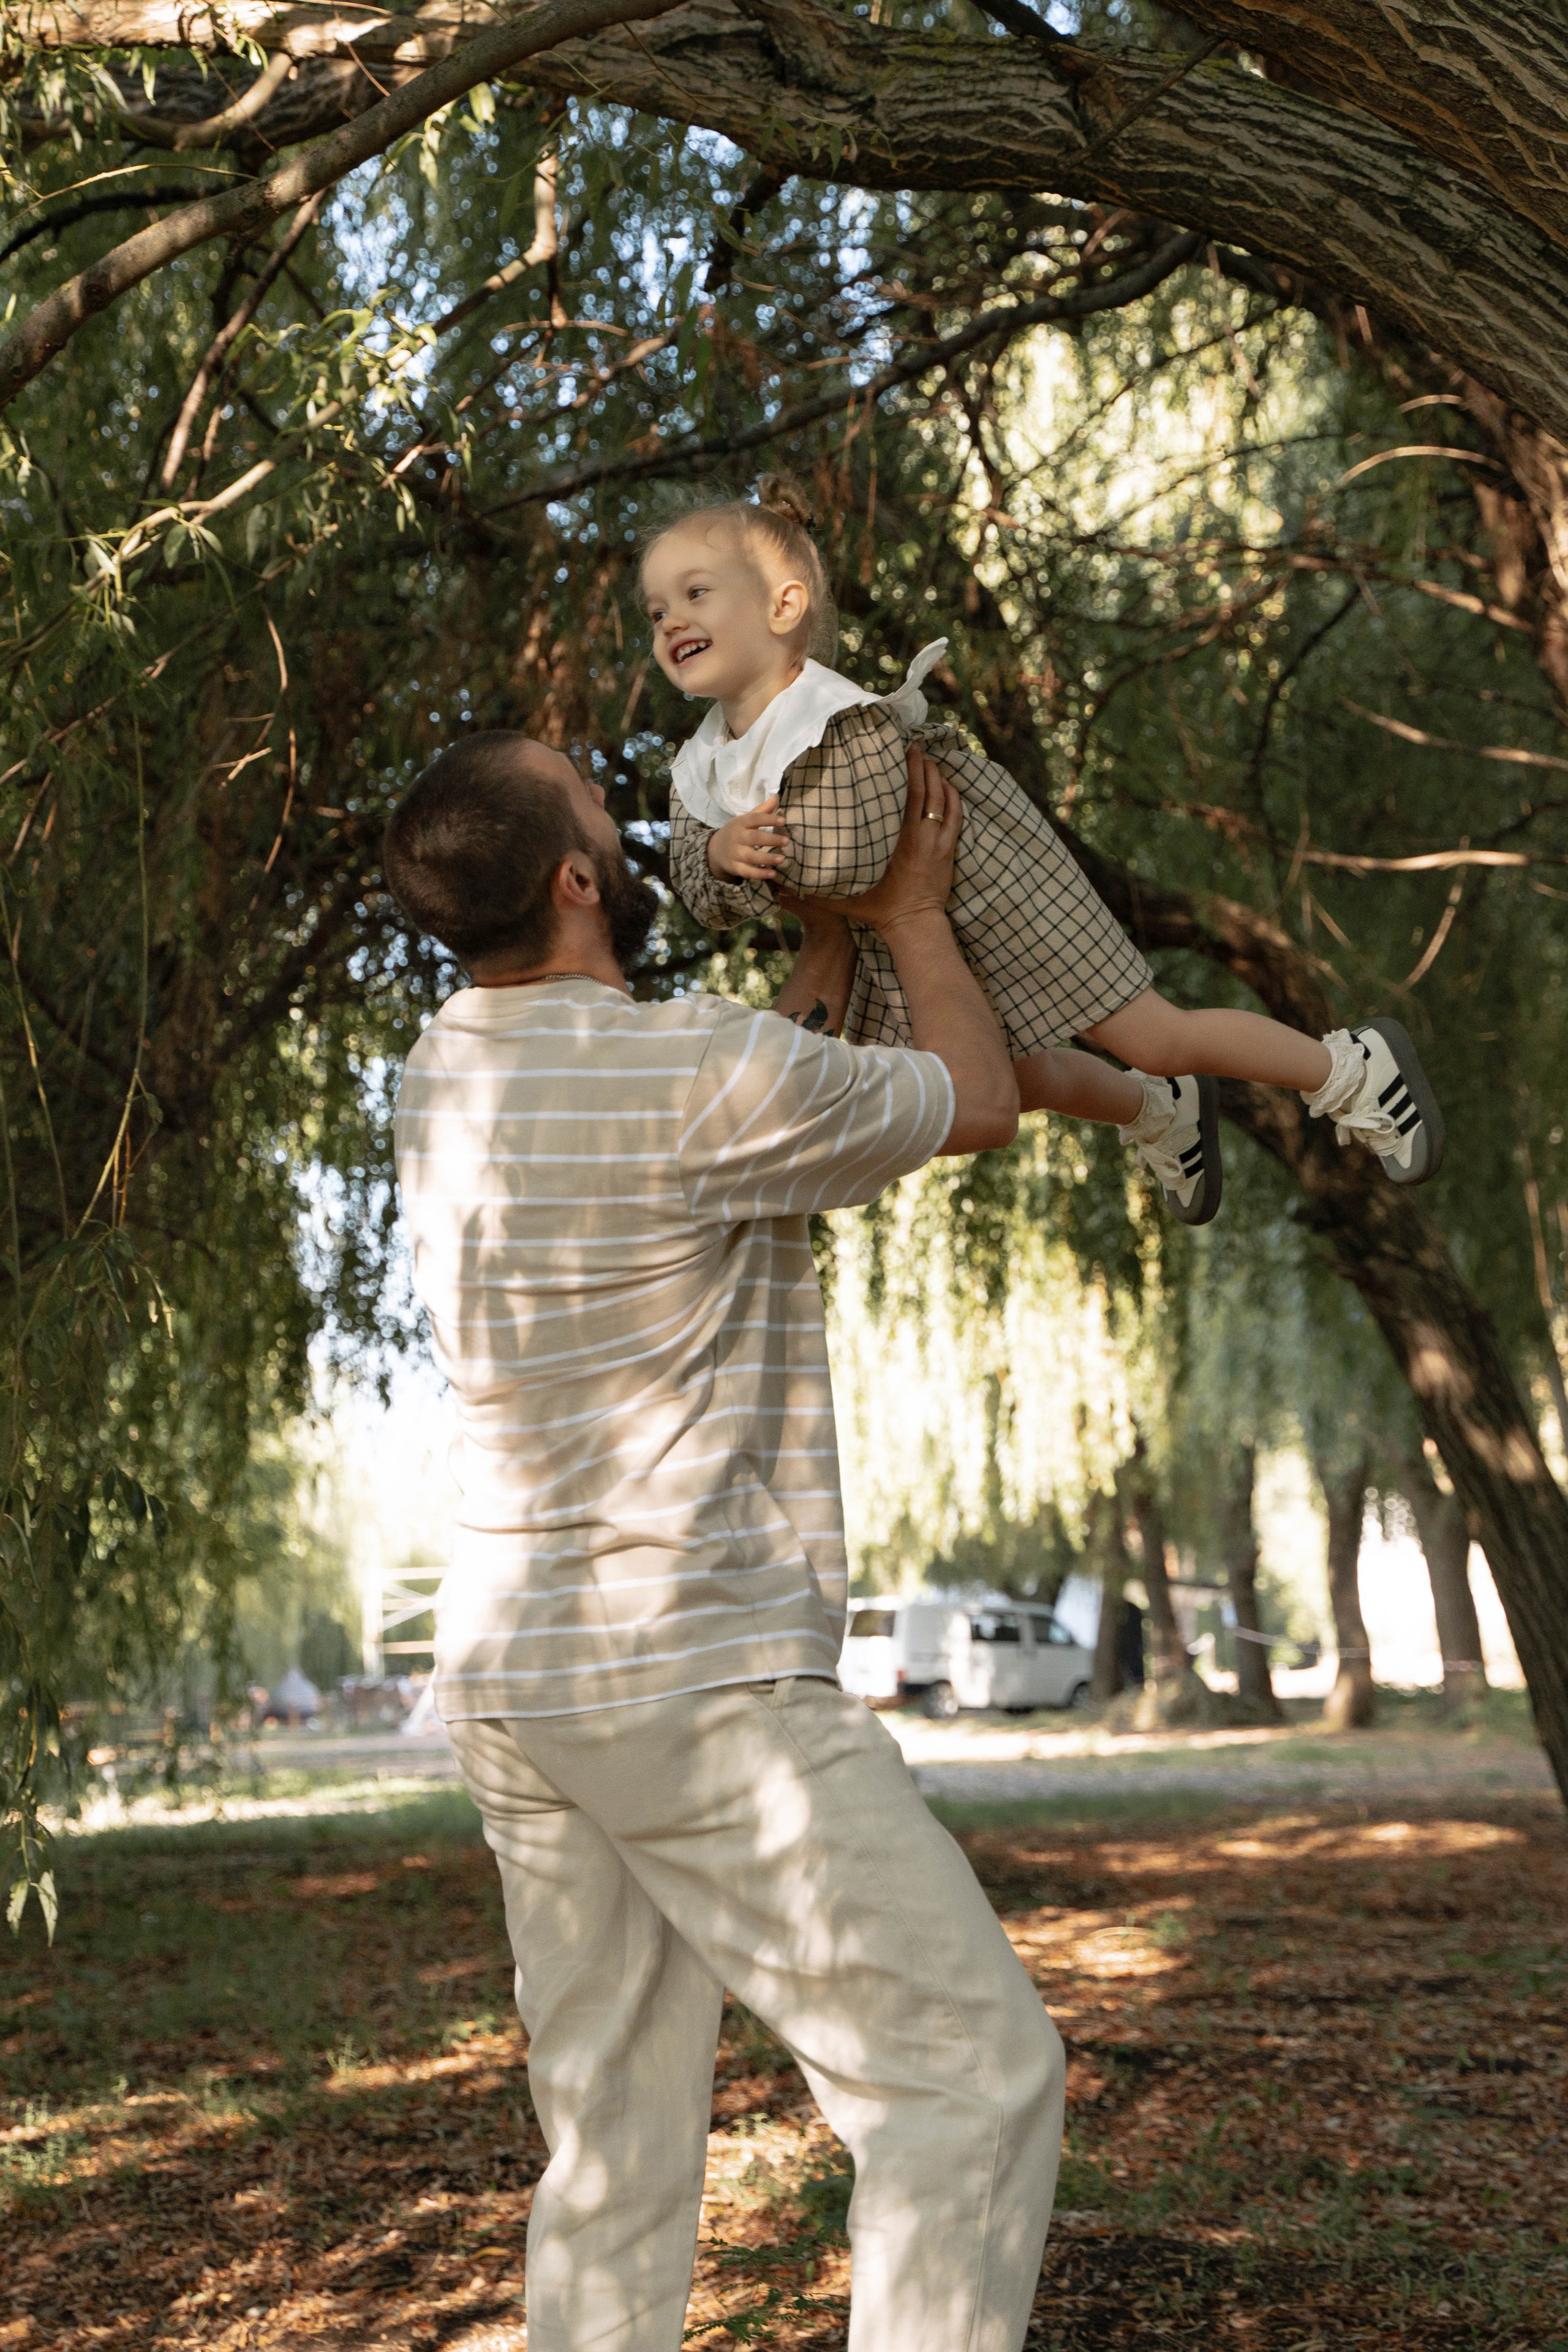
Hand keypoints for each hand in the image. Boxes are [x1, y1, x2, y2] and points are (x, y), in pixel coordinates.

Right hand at [708, 795, 790, 880]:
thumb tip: (775, 797)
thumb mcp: (744, 820)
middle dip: (771, 840)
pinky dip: (759, 874)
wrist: (714, 850)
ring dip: (767, 858)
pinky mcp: (734, 867)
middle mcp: (737, 838)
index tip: (783, 821)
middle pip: (754, 838)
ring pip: (751, 857)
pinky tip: (773, 873)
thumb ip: (761, 811)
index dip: (769, 819)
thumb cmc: (736, 833)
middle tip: (787, 841)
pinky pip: (747, 872)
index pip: (754, 819)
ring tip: (782, 859)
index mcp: (740, 823)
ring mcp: (735, 854)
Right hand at [814, 747, 959, 935]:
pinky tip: (947, 787)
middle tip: (916, 748)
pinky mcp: (950, 852)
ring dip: (939, 779)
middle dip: (924, 767)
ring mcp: (941, 845)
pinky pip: (956, 818)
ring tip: (930, 762)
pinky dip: (953, 799)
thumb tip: (784, 886)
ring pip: (946, 802)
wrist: (915, 928)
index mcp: (902, 843)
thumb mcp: (846, 900)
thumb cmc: (881, 912)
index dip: (911, 771)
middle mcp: (925, 839)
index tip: (905, 751)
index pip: (911, 797)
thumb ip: (817, 892)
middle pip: (930, 792)